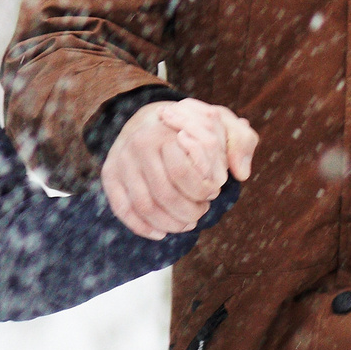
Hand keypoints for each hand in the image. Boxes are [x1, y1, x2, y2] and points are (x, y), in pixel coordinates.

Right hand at [102, 97, 258, 238]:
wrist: (151, 116)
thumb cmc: (192, 125)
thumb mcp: (222, 123)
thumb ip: (241, 141)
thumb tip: (241, 173)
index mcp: (166, 130)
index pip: (184, 172)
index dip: (204, 190)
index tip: (214, 191)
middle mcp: (139, 143)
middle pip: (165, 194)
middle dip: (189, 211)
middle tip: (202, 211)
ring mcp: (121, 160)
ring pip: (145, 206)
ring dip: (170, 223)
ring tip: (187, 222)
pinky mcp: (110, 175)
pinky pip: (123, 209)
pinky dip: (143, 227)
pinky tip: (161, 233)